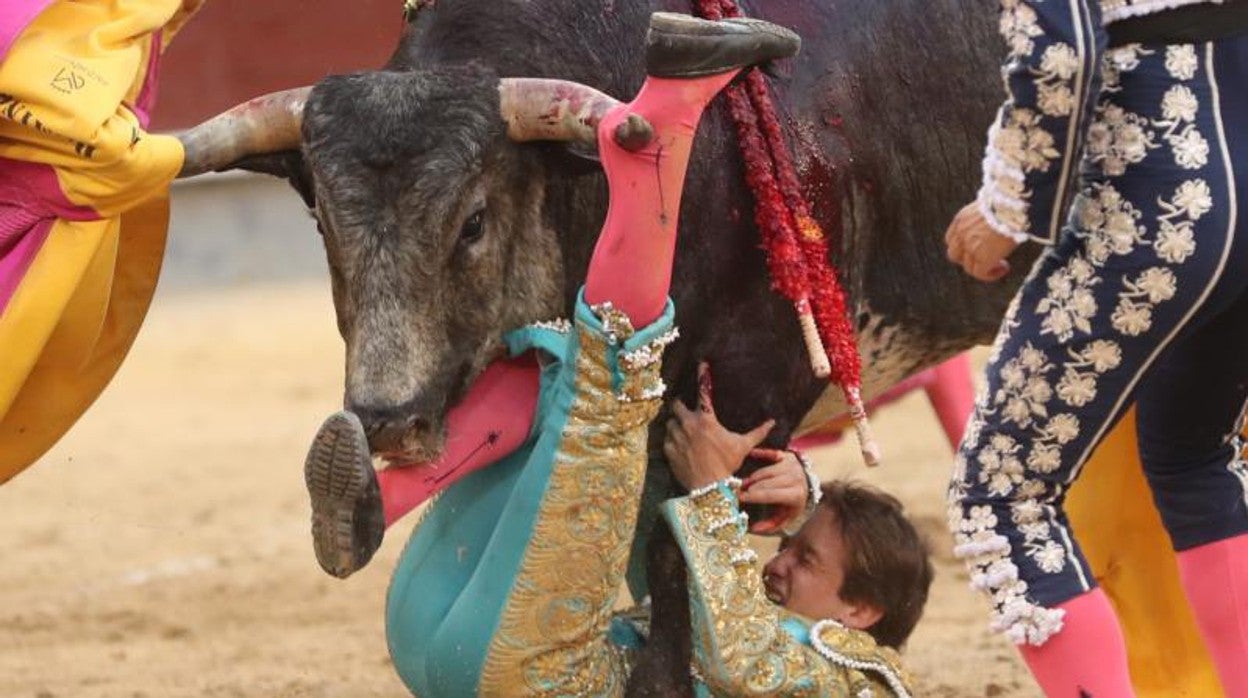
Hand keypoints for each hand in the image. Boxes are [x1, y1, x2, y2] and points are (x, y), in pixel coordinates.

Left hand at [664, 362, 774, 490]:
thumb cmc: (727, 465)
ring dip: (675, 424)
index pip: (704, 391)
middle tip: (685, 411)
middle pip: (676, 405)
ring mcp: (676, 437)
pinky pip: (666, 439)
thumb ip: (757, 433)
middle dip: (679, 406)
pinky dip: (671, 440)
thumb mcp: (742, 447)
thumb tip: (773, 422)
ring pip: (669, 423)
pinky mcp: (668, 450)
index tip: (702, 363)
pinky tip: (679, 446)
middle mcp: (689, 425)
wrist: (709, 488)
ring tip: (683, 431)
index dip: (702, 375)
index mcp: (706, 420)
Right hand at [741, 448, 808, 533]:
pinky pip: (772, 453)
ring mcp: (792, 466)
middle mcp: (796, 478)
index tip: (740, 498)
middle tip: (737, 491)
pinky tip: (750, 454)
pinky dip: (761, 453)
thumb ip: (770, 525)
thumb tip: (752, 529)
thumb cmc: (791, 504)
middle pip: (767, 482)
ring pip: (767, 470)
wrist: (806, 486)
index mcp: (796, 495)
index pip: (771, 495)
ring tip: (743, 483)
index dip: (754, 496)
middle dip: (751, 487)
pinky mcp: (788, 456)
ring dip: (753, 477)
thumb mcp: (785, 517)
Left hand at [945, 202, 1019, 281]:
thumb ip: (985, 219)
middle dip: (969, 259)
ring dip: (983, 269)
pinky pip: (980, 274)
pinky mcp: (982, 256)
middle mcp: (962, 233)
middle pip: (955, 255)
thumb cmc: (1012, 202)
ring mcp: (970, 246)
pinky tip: (1005, 268)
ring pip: (968, 267)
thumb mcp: (991, 206)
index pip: (952, 239)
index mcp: (962, 218)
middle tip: (987, 258)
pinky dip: (991, 275)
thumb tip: (995, 228)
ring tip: (1001, 265)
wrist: (1016, 205)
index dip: (963, 247)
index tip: (978, 248)